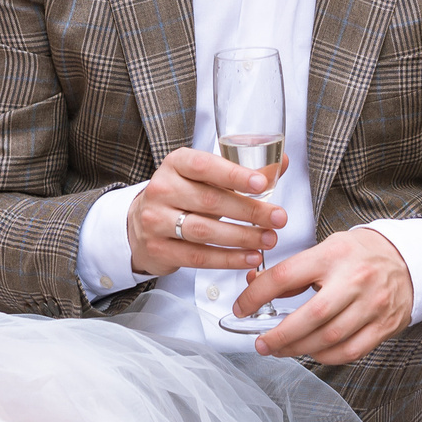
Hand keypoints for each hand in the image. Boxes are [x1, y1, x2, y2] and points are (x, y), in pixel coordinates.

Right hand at [125, 148, 287, 278]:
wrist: (141, 224)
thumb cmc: (182, 196)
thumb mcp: (205, 177)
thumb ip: (242, 171)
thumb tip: (280, 163)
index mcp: (176, 164)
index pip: (204, 166)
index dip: (234, 175)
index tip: (262, 184)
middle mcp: (162, 189)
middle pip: (210, 201)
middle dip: (249, 211)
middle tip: (278, 218)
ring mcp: (156, 221)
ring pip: (204, 231)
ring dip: (242, 237)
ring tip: (269, 239)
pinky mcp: (159, 249)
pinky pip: (198, 256)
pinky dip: (228, 259)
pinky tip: (249, 257)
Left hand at [240, 227, 410, 365]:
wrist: (407, 259)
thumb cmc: (360, 254)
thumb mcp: (326, 249)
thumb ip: (294, 271)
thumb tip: (256, 287)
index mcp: (333, 256)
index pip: (285, 277)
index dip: (256, 296)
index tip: (242, 308)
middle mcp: (354, 280)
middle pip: (310, 316)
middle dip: (279, 335)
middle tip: (262, 343)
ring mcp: (372, 305)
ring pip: (329, 338)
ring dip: (299, 349)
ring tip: (281, 349)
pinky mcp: (384, 325)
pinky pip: (350, 351)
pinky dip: (326, 357)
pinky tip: (312, 352)